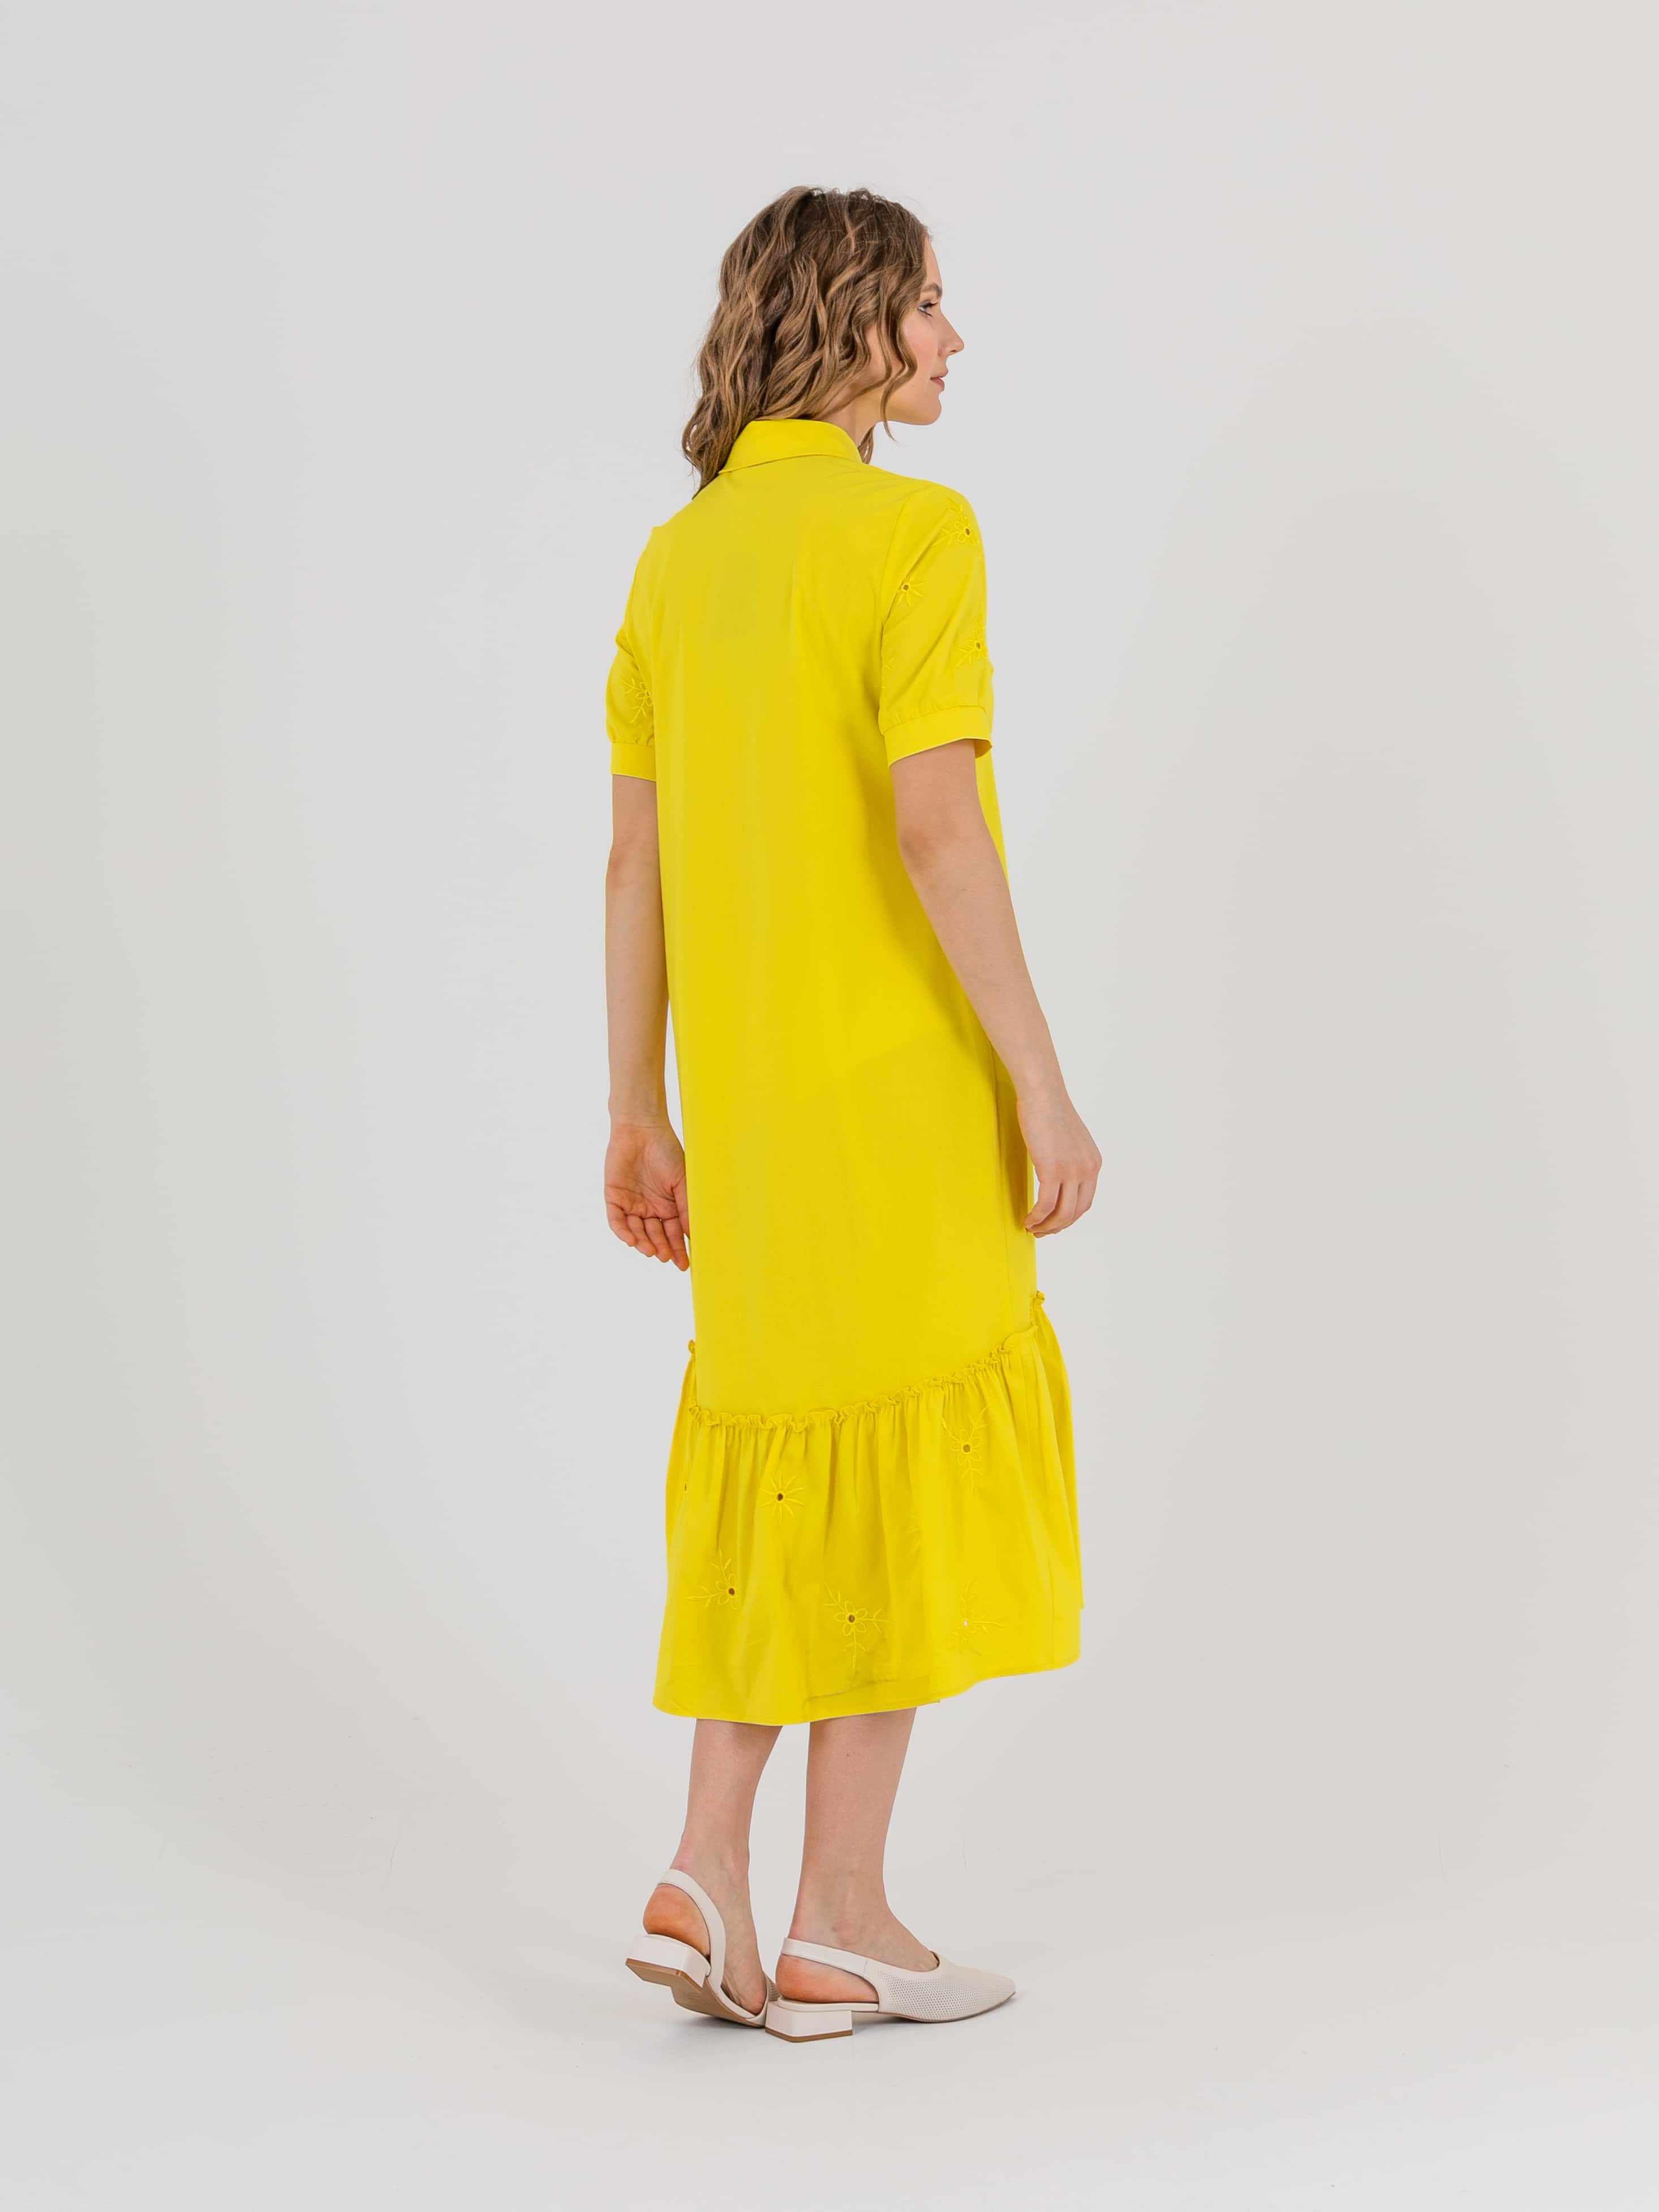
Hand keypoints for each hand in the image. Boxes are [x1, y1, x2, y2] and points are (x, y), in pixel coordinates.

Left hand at [605, 1119, 689, 1268]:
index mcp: (669, 1205)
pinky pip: (617, 1221)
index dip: (679, 1249)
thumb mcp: (682, 1182)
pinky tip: (633, 1241)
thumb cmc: (667, 1151)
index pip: (674, 1232)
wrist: (642, 1129)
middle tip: (667, 1259)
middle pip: (656, 1235)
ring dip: (644, 1243)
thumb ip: (686, 1209)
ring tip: (652, 1251)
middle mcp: (650, 1208)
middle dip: (662, 1248)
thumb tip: (694, 1236)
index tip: (685, 1263)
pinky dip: (624, 1232)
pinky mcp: (614, 1197)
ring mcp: (632, 1204)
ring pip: (637, 1232)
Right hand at [1018, 1085, 1100, 1237]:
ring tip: (1032, 1229)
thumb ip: (1068, 1160)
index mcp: (1094, 1164)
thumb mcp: (1068, 1140)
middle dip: (1058, 1227)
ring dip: (1046, 1226)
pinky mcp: (1053, 1170)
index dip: (1069, 1218)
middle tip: (1041, 1232)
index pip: (1085, 1202)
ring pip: (1062, 1213)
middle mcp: (1088, 1170)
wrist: (1043, 1094)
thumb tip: (1055, 1175)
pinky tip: (1028, 1219)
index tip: (1054, 1223)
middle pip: (1076, 1212)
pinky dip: (1036, 1217)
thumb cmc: (1049, 1111)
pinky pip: (1046, 1205)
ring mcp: (1072, 1171)